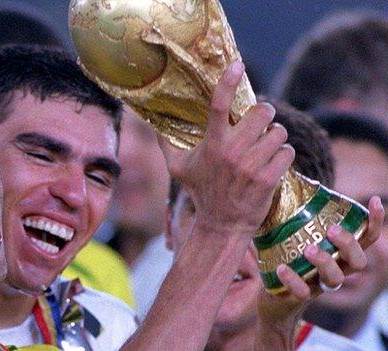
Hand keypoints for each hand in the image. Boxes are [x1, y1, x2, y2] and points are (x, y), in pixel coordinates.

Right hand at [158, 61, 293, 235]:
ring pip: (279, 132)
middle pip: (262, 112)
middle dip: (263, 114)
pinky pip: (287, 152)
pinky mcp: (269, 179)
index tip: (237, 66)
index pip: (218, 105)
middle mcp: (231, 152)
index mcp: (211, 144)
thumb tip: (153, 121)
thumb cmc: (200, 192)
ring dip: (275, 137)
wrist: (222, 225)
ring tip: (264, 147)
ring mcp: (252, 166)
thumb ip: (165, 142)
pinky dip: (283, 155)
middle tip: (258, 123)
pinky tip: (272, 163)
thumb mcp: (177, 168)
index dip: (228, 82)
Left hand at [257, 196, 384, 324]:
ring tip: (308, 249)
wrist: (272, 299)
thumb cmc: (287, 259)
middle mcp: (335, 270)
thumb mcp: (293, 236)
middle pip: (358, 261)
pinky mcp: (298, 298)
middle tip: (332, 230)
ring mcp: (318, 285)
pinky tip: (282, 268)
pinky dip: (294, 280)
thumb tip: (284, 177)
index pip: (366, 238)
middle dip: (349, 244)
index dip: (375, 221)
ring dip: (325, 262)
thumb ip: (294, 213)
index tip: (374, 200)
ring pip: (335, 278)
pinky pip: (302, 292)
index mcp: (339, 253)